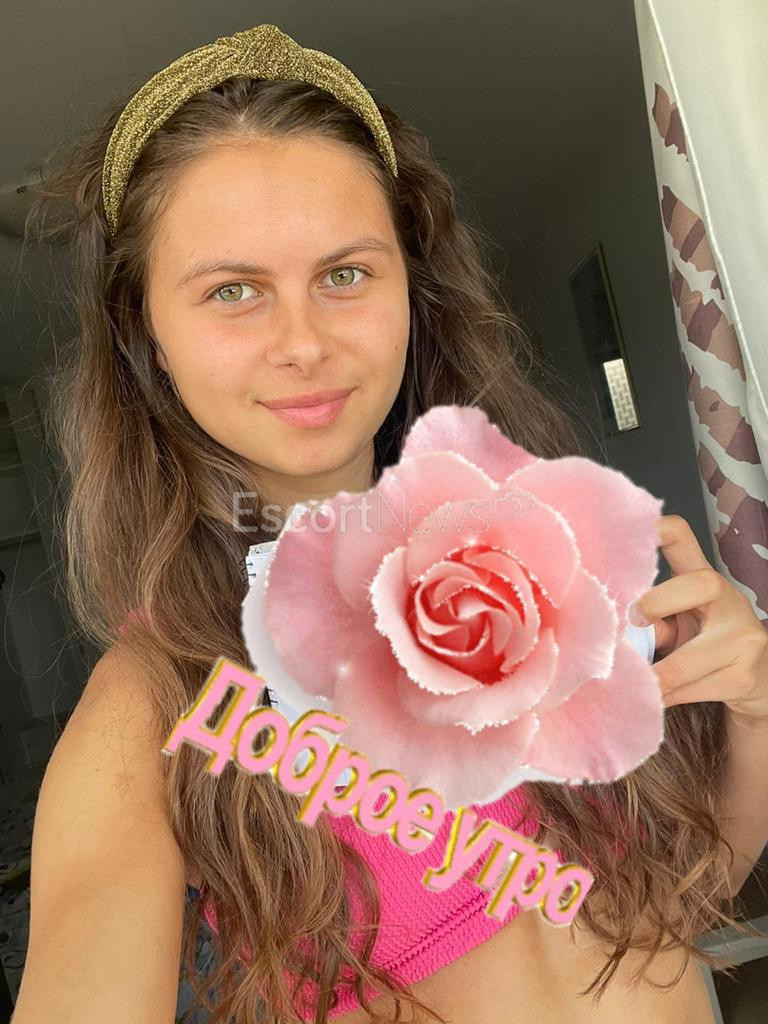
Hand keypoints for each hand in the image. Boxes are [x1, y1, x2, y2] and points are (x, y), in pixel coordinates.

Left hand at [629, 515, 767, 723]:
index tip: (632, 530)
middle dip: (660, 602)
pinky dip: (668, 696)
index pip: (683, 539)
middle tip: (634, 622)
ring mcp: (743, 637)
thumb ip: (651, 617)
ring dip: (655, 673)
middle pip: (702, 583)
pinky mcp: (744, 676)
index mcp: (701, 579)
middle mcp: (728, 600)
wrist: (755, 684)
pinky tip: (653, 699)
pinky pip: (697, 688)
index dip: (658, 529)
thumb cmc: (703, 646)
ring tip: (633, 679)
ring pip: (692, 655)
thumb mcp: (678, 622)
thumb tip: (614, 631)